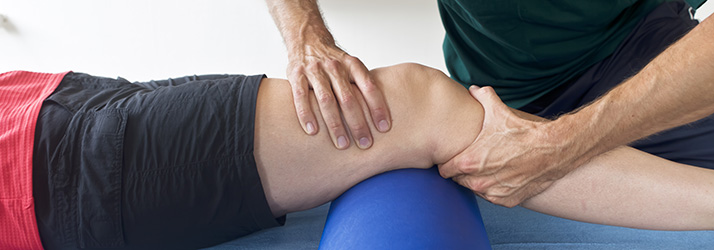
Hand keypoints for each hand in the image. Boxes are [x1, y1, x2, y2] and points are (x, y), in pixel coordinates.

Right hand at [287, 43, 390, 148]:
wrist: (307, 38)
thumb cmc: (333, 61)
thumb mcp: (351, 66)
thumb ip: (362, 85)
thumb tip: (381, 114)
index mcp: (352, 64)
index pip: (369, 87)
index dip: (378, 107)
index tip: (384, 128)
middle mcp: (335, 66)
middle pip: (348, 98)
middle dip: (357, 123)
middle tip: (365, 143)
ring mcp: (314, 70)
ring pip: (326, 100)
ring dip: (335, 124)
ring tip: (342, 144)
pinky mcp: (296, 75)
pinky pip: (301, 97)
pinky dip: (306, 115)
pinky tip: (312, 131)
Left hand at [439, 86, 586, 206]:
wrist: (552, 149)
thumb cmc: (522, 132)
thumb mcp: (498, 111)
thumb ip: (481, 97)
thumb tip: (473, 89)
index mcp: (469, 162)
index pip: (444, 170)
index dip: (448, 162)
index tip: (455, 157)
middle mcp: (478, 181)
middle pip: (459, 180)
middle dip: (463, 172)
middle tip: (473, 160)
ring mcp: (493, 193)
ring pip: (475, 189)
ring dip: (478, 180)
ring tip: (488, 167)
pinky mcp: (507, 200)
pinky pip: (492, 197)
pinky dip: (494, 188)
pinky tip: (501, 175)